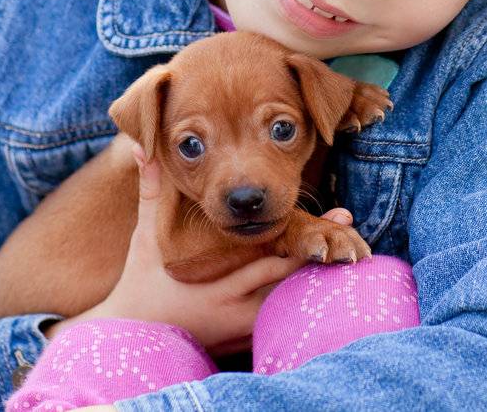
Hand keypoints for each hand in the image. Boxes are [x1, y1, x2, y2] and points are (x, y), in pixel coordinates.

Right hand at [47, 144, 353, 353]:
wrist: (134, 334)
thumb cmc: (141, 280)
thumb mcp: (146, 236)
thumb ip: (152, 191)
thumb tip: (142, 148)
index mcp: (216, 278)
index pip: (271, 254)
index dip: (307, 235)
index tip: (339, 215)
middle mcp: (234, 304)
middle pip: (289, 278)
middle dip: (321, 253)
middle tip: (352, 230)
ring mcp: (241, 325)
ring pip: (288, 303)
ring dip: (316, 281)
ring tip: (350, 256)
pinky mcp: (241, 338)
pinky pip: (278, 322)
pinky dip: (299, 306)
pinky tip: (325, 292)